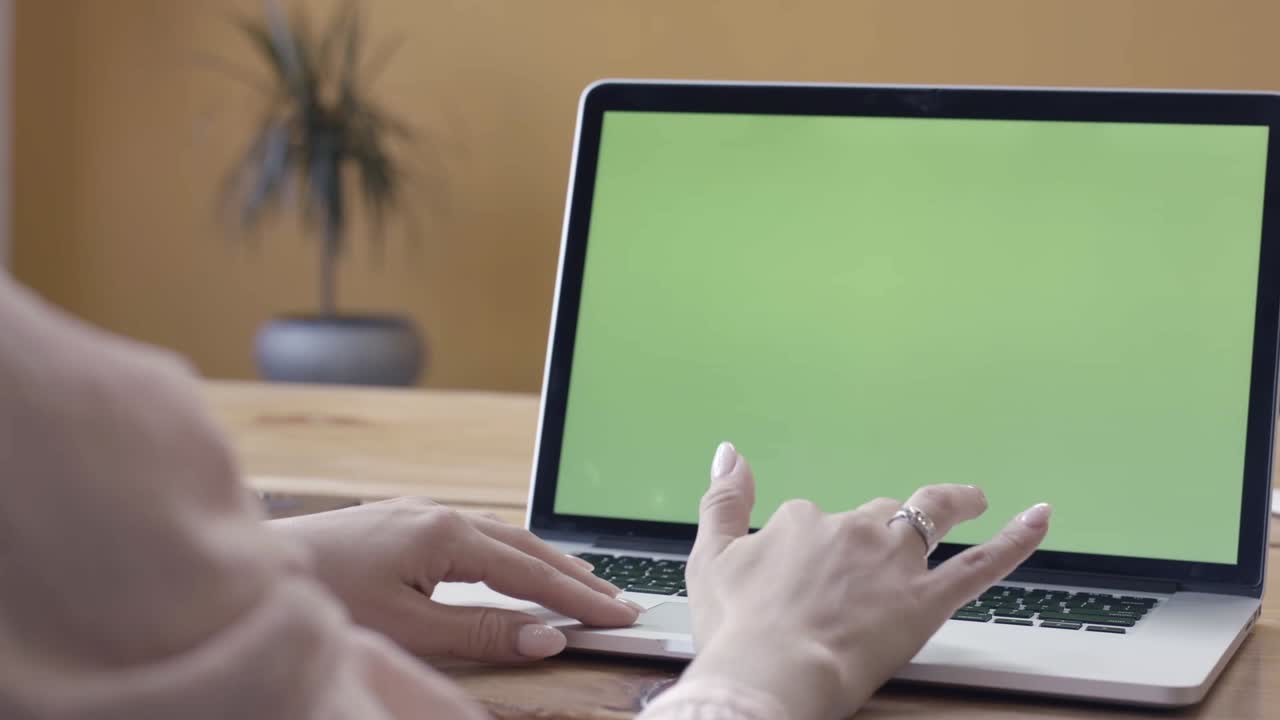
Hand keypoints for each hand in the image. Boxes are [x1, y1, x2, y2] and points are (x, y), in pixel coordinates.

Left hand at [273, 498, 641, 661]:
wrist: (253, 567)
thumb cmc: (323, 595)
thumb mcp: (408, 627)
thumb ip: (479, 631)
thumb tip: (543, 636)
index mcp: (445, 534)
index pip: (531, 570)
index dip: (578, 597)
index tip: (619, 614)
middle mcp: (439, 514)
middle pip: (526, 545)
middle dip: (574, 575)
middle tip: (617, 601)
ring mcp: (419, 514)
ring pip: (502, 537)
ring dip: (545, 562)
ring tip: (581, 585)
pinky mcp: (401, 522)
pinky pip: (475, 536)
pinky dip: (510, 555)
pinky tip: (513, 567)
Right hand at [682, 442, 1051, 719]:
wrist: (769, 674)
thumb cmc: (738, 629)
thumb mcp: (710, 559)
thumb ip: (723, 500)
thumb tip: (730, 452)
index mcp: (801, 523)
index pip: (811, 520)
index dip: (810, 547)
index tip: (801, 573)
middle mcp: (852, 531)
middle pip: (874, 514)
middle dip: (878, 527)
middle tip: (879, 550)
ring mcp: (894, 563)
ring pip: (930, 518)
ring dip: (953, 501)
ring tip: (970, 499)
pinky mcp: (928, 601)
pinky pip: (983, 564)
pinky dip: (1017, 539)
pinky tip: (1039, 518)